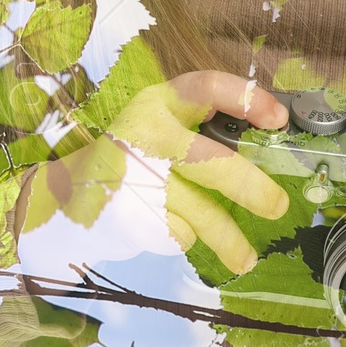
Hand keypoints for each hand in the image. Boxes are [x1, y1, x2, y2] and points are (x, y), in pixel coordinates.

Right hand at [33, 71, 290, 274]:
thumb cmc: (133, 161)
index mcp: (158, 103)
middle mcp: (146, 134)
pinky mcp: (130, 215)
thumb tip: (271, 152)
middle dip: (252, 189)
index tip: (279, 119)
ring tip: (247, 259)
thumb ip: (201, 132)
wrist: (66, 198)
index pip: (206, 87)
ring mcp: (136, 177)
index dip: (247, 99)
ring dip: (231, 240)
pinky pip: (179, 232)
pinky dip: (186, 236)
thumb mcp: (158, 130)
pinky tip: (172, 229)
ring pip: (202, 213)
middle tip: (278, 205)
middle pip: (213, 163)